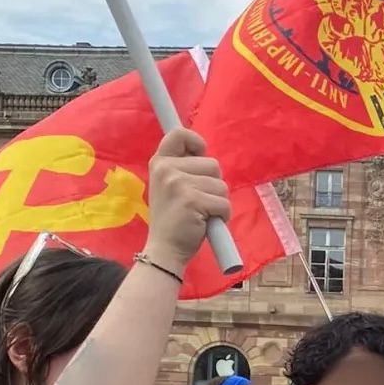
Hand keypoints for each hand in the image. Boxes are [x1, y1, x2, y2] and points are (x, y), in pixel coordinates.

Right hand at [145, 127, 231, 273]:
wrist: (164, 250)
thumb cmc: (173, 219)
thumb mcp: (169, 187)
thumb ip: (182, 169)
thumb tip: (204, 153)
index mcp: (160, 163)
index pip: (179, 134)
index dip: (196, 141)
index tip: (200, 153)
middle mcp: (167, 169)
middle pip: (213, 164)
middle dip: (214, 184)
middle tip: (198, 202)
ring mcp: (179, 184)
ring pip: (221, 185)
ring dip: (218, 202)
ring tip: (201, 214)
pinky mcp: (193, 200)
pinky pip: (224, 203)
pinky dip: (222, 215)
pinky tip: (207, 223)